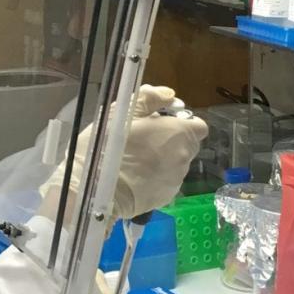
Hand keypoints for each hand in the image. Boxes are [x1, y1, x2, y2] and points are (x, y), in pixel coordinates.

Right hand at [110, 85, 207, 217]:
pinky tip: (135, 176)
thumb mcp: (122, 111)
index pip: (198, 126)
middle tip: (144, 140)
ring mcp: (176, 180)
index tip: (161, 123)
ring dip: (163, 160)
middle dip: (171, 141)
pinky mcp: (166, 198)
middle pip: (187, 146)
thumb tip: (170, 95)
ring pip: (176, 165)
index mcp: (178, 134)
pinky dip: (156, 178)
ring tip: (136, 160)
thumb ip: (150, 98)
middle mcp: (183, 157)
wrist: (95, 188)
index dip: (182, 123)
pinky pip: (166, 182)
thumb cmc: (108, 144)